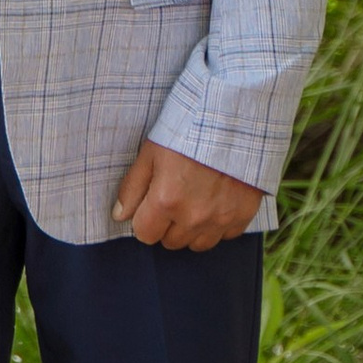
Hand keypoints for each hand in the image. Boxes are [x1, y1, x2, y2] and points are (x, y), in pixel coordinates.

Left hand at [110, 142, 266, 250]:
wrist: (234, 118)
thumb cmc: (188, 130)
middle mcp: (194, 216)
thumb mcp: (151, 152)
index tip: (151, 205)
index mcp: (166, 201)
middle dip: (167, 225)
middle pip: (171, 242)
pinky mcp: (244, 215)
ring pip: (198, 244)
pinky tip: (216, 202)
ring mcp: (221, 218)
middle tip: (174, 198)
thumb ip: (133, 188)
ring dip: (192, 229)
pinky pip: (225, 236)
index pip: (145, 235)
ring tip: (194, 202)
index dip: (144, 220)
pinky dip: (218, 225)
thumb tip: (119, 216)